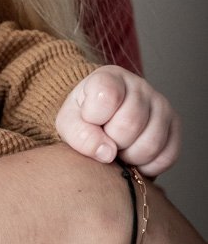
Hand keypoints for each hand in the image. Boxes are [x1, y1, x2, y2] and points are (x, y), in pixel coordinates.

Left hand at [55, 66, 179, 175]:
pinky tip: (134, 156)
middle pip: (130, 124)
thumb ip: (79, 134)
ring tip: (119, 149)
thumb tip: (107, 153)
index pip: (107, 95)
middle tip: (105, 139)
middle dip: (112, 141)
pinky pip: (167, 156)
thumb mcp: (69, 121)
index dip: (94, 118)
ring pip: (151, 143)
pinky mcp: (174, 126)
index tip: (89, 120)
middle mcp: (140, 86)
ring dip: (130, 157)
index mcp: (110, 77)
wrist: (102, 118)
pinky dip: (148, 166)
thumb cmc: (84, 116)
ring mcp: (161, 105)